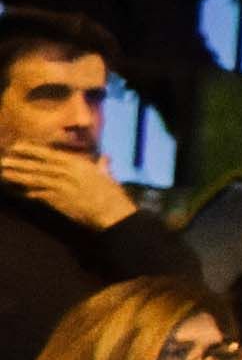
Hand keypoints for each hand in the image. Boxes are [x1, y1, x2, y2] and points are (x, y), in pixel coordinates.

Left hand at [0, 140, 134, 230]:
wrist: (111, 213)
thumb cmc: (112, 195)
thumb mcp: (108, 176)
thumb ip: (103, 166)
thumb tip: (106, 158)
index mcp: (78, 164)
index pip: (49, 154)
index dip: (32, 150)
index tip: (17, 146)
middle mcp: (66, 173)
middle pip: (38, 166)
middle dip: (19, 163)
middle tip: (4, 160)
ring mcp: (60, 186)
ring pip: (34, 179)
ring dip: (18, 177)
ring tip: (4, 173)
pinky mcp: (58, 201)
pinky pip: (39, 195)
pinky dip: (29, 193)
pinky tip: (19, 192)